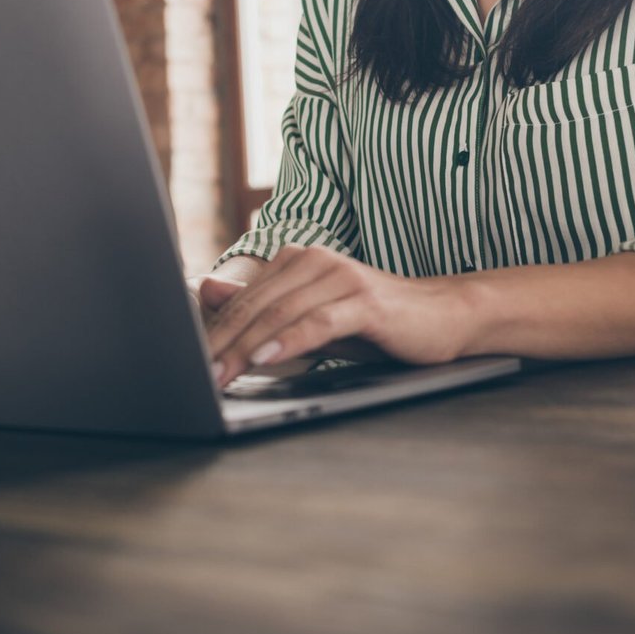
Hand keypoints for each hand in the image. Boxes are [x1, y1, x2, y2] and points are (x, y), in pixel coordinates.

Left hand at [202, 244, 471, 388]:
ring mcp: (342, 279)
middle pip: (257, 304)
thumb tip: (205, 292)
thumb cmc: (378, 322)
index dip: (215, 330)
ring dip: (247, 346)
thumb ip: (264, 308)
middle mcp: (317, 261)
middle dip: (223, 341)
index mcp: (300, 261)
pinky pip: (319, 322)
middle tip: (197, 372)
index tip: (188, 360)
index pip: (246, 298)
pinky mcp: (366, 303)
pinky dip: (289, 341)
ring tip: (221, 372)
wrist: (446, 316)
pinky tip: (266, 359)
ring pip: (282, 313)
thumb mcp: (313, 318)